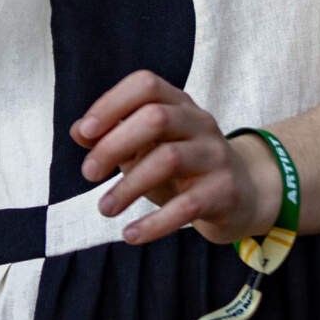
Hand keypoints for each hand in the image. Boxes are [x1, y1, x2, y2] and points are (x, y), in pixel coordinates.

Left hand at [72, 71, 284, 246]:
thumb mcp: (147, 147)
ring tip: (105, 209)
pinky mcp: (224, 191)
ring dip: (128, 186)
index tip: (84, 134)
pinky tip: (130, 234)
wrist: (242, 195)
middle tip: (88, 173)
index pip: (146, 85)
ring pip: (169, 158)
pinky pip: (187, 206)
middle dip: (114, 145)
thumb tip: (78, 132)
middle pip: (156, 118)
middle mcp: (199, 122)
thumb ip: (113, 137)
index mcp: (178, 104)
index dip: (111, 104)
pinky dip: (154, 223)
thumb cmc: (183, 167)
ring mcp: (215, 155)